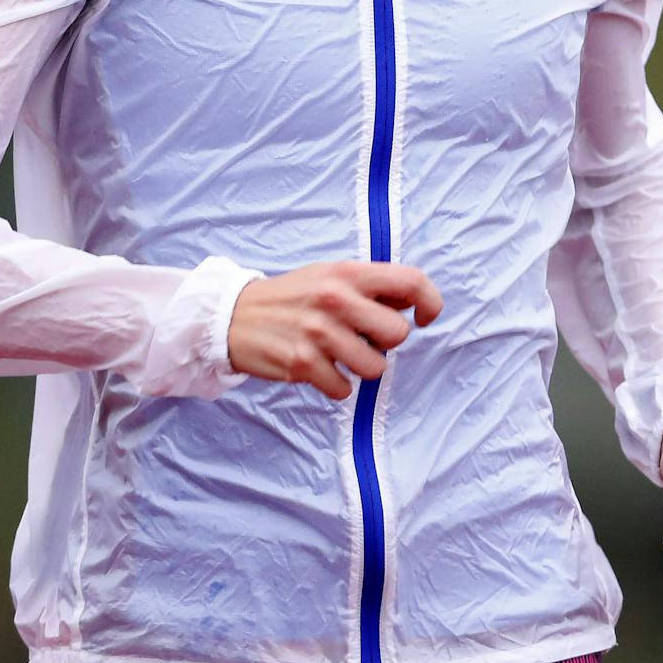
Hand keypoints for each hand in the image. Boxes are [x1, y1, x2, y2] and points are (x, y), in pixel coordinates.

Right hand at [225, 261, 442, 400]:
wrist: (233, 315)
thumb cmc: (292, 297)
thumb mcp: (330, 275)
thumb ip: (370, 286)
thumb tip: (412, 305)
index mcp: (347, 273)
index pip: (410, 281)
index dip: (429, 302)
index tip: (424, 318)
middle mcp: (335, 299)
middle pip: (398, 334)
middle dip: (385, 342)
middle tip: (363, 337)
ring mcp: (318, 333)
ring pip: (375, 367)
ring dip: (362, 367)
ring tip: (339, 354)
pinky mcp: (303, 364)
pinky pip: (345, 389)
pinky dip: (336, 385)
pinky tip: (320, 368)